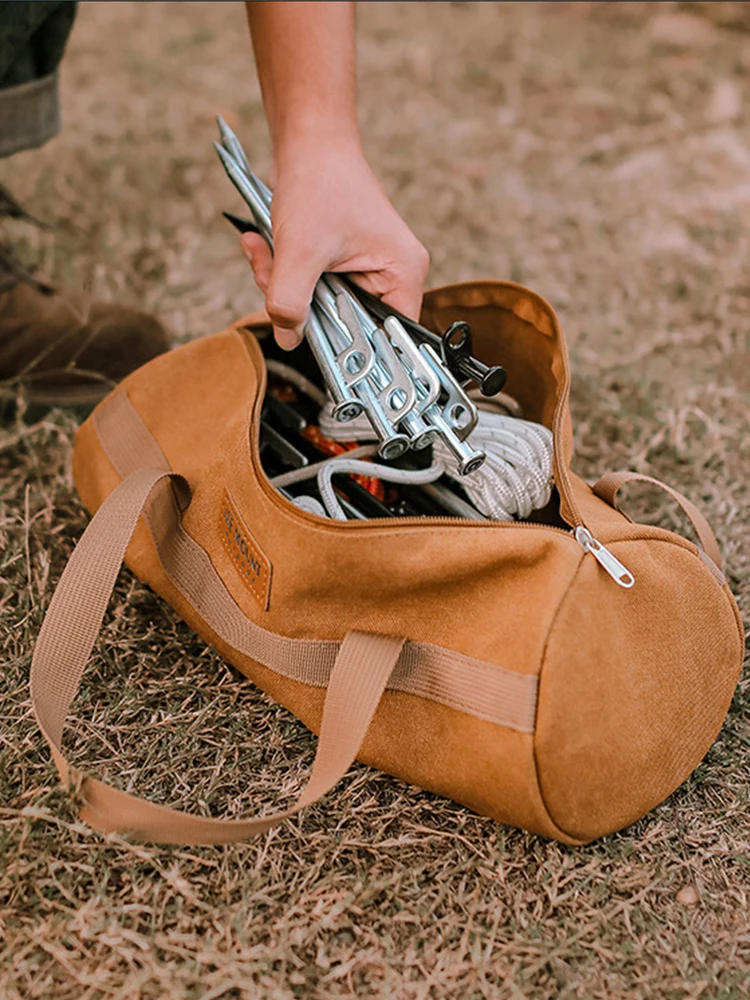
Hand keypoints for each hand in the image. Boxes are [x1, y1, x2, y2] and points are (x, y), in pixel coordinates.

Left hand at [240, 142, 428, 349]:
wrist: (308, 140)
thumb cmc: (319, 183)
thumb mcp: (300, 251)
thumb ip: (290, 301)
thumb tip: (288, 338)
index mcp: (403, 274)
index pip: (391, 338)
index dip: (356, 350)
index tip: (320, 348)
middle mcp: (392, 275)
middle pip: (350, 325)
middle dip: (303, 308)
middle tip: (272, 282)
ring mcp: (367, 269)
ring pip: (323, 306)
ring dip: (284, 287)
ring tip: (262, 254)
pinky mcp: (342, 262)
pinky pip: (311, 287)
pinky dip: (282, 272)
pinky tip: (259, 245)